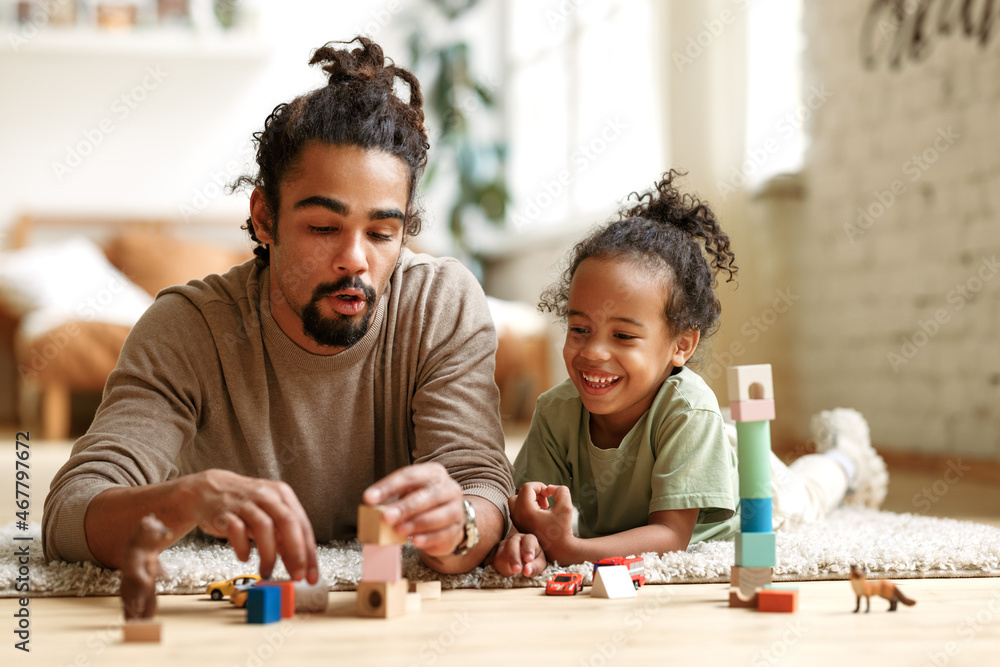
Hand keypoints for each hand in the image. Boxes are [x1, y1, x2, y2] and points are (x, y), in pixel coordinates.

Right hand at [184, 469, 318, 582]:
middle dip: (296, 553)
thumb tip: (299, 561)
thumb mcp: (269, 513)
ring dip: (269, 555)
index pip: (303, 525)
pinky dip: (243, 547)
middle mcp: (266, 496)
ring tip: (267, 572)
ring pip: (264, 527)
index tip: (311, 575)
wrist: (208, 489)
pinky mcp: (224, 512)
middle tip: (296, 576)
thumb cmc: (244, 504)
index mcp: (282, 495)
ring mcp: (245, 503)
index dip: (309, 553)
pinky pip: (236, 530)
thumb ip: (283, 534)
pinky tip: (244, 557)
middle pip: (288, 523)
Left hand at [363, 462, 463, 556]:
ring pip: (438, 516)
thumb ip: (391, 499)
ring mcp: (456, 509)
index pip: (410, 476)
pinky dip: (427, 538)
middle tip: (385, 517)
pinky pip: (443, 534)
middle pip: (427, 496)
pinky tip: (414, 541)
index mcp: (433, 473)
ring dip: (416, 524)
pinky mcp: (456, 530)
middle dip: (405, 507)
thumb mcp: (407, 494)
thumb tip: (372, 508)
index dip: (389, 486)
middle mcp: (449, 488)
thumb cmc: (422, 502)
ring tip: (398, 531)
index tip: (369, 498)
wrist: (448, 518)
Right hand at [493, 531, 546, 577]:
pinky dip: (501, 567)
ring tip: (512, 573)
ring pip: (501, 551)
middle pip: (512, 543)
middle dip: (514, 556)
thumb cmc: (533, 561)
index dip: (528, 548)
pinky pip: (496, 559)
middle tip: (517, 570)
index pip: (528, 539)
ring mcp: (504, 545)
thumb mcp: (538, 565)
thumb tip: (527, 571)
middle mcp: (515, 539)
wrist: (522, 562)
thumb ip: (534, 567)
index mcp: (528, 539)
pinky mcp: (497, 553)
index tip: (529, 559)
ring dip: (505, 563)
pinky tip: (508, 572)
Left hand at [508, 483, 574, 556]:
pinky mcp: (519, 527)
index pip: (528, 487)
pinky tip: (541, 514)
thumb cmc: (563, 529)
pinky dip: (527, 507)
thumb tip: (549, 488)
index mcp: (527, 511)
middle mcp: (518, 517)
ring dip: (529, 499)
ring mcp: (517, 522)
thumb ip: (561, 490)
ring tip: (543, 506)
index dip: (541, 486)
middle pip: (519, 493)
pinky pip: (517, 510)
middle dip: (533, 492)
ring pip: (516, 501)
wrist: (560, 550)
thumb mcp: (566, 506)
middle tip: (546, 500)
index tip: (550, 495)